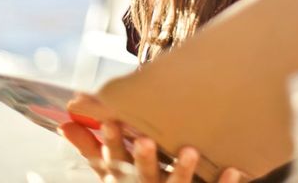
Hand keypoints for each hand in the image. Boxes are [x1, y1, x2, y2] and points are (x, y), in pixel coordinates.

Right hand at [59, 120, 240, 182]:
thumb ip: (88, 147)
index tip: (112, 120)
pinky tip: (233, 169)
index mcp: (123, 178)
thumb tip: (64, 122)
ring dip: (182, 170)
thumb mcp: (108, 173)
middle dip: (144, 160)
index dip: (113, 142)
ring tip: (190, 150)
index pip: (114, 160)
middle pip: (143, 176)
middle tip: (146, 141)